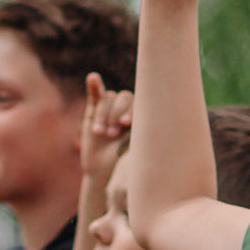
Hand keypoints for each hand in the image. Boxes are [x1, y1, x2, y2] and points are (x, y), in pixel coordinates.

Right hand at [80, 74, 133, 190]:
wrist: (104, 171)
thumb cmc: (124, 163)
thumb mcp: (135, 151)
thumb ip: (143, 136)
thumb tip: (156, 127)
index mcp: (142, 115)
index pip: (138, 103)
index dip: (130, 111)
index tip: (125, 124)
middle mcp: (127, 108)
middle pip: (122, 98)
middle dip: (114, 115)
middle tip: (111, 134)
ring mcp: (111, 107)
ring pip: (107, 99)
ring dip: (102, 115)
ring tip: (100, 133)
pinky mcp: (94, 109)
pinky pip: (95, 93)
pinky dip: (94, 86)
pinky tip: (93, 78)